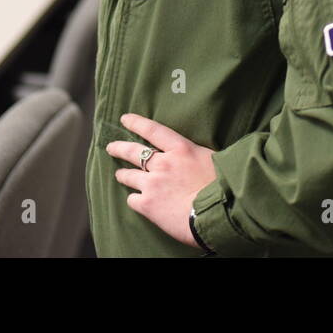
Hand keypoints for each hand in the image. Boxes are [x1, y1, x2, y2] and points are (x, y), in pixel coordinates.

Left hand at [108, 112, 217, 248]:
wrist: (216, 213)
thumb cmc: (222, 186)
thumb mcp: (213, 160)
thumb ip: (197, 157)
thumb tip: (196, 158)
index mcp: (181, 149)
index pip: (154, 130)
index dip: (137, 123)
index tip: (125, 118)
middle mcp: (163, 163)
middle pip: (133, 151)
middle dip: (119, 147)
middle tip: (111, 147)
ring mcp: (152, 184)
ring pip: (128, 175)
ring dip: (123, 175)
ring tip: (120, 175)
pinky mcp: (147, 204)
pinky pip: (132, 199)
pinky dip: (134, 199)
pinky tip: (137, 201)